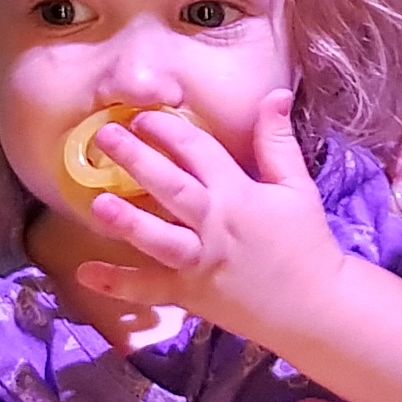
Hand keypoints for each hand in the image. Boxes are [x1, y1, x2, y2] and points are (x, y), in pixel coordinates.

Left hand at [75, 92, 349, 350]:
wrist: (315, 307)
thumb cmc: (307, 244)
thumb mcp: (297, 186)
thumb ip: (277, 141)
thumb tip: (274, 94)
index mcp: (238, 195)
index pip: (199, 152)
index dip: (169, 130)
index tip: (143, 117)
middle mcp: (214, 226)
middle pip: (171, 187)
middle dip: (137, 159)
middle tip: (105, 136)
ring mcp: (199, 262)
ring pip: (157, 239)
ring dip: (127, 221)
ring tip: (97, 203)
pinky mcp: (191, 295)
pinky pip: (150, 290)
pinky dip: (119, 284)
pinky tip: (86, 273)